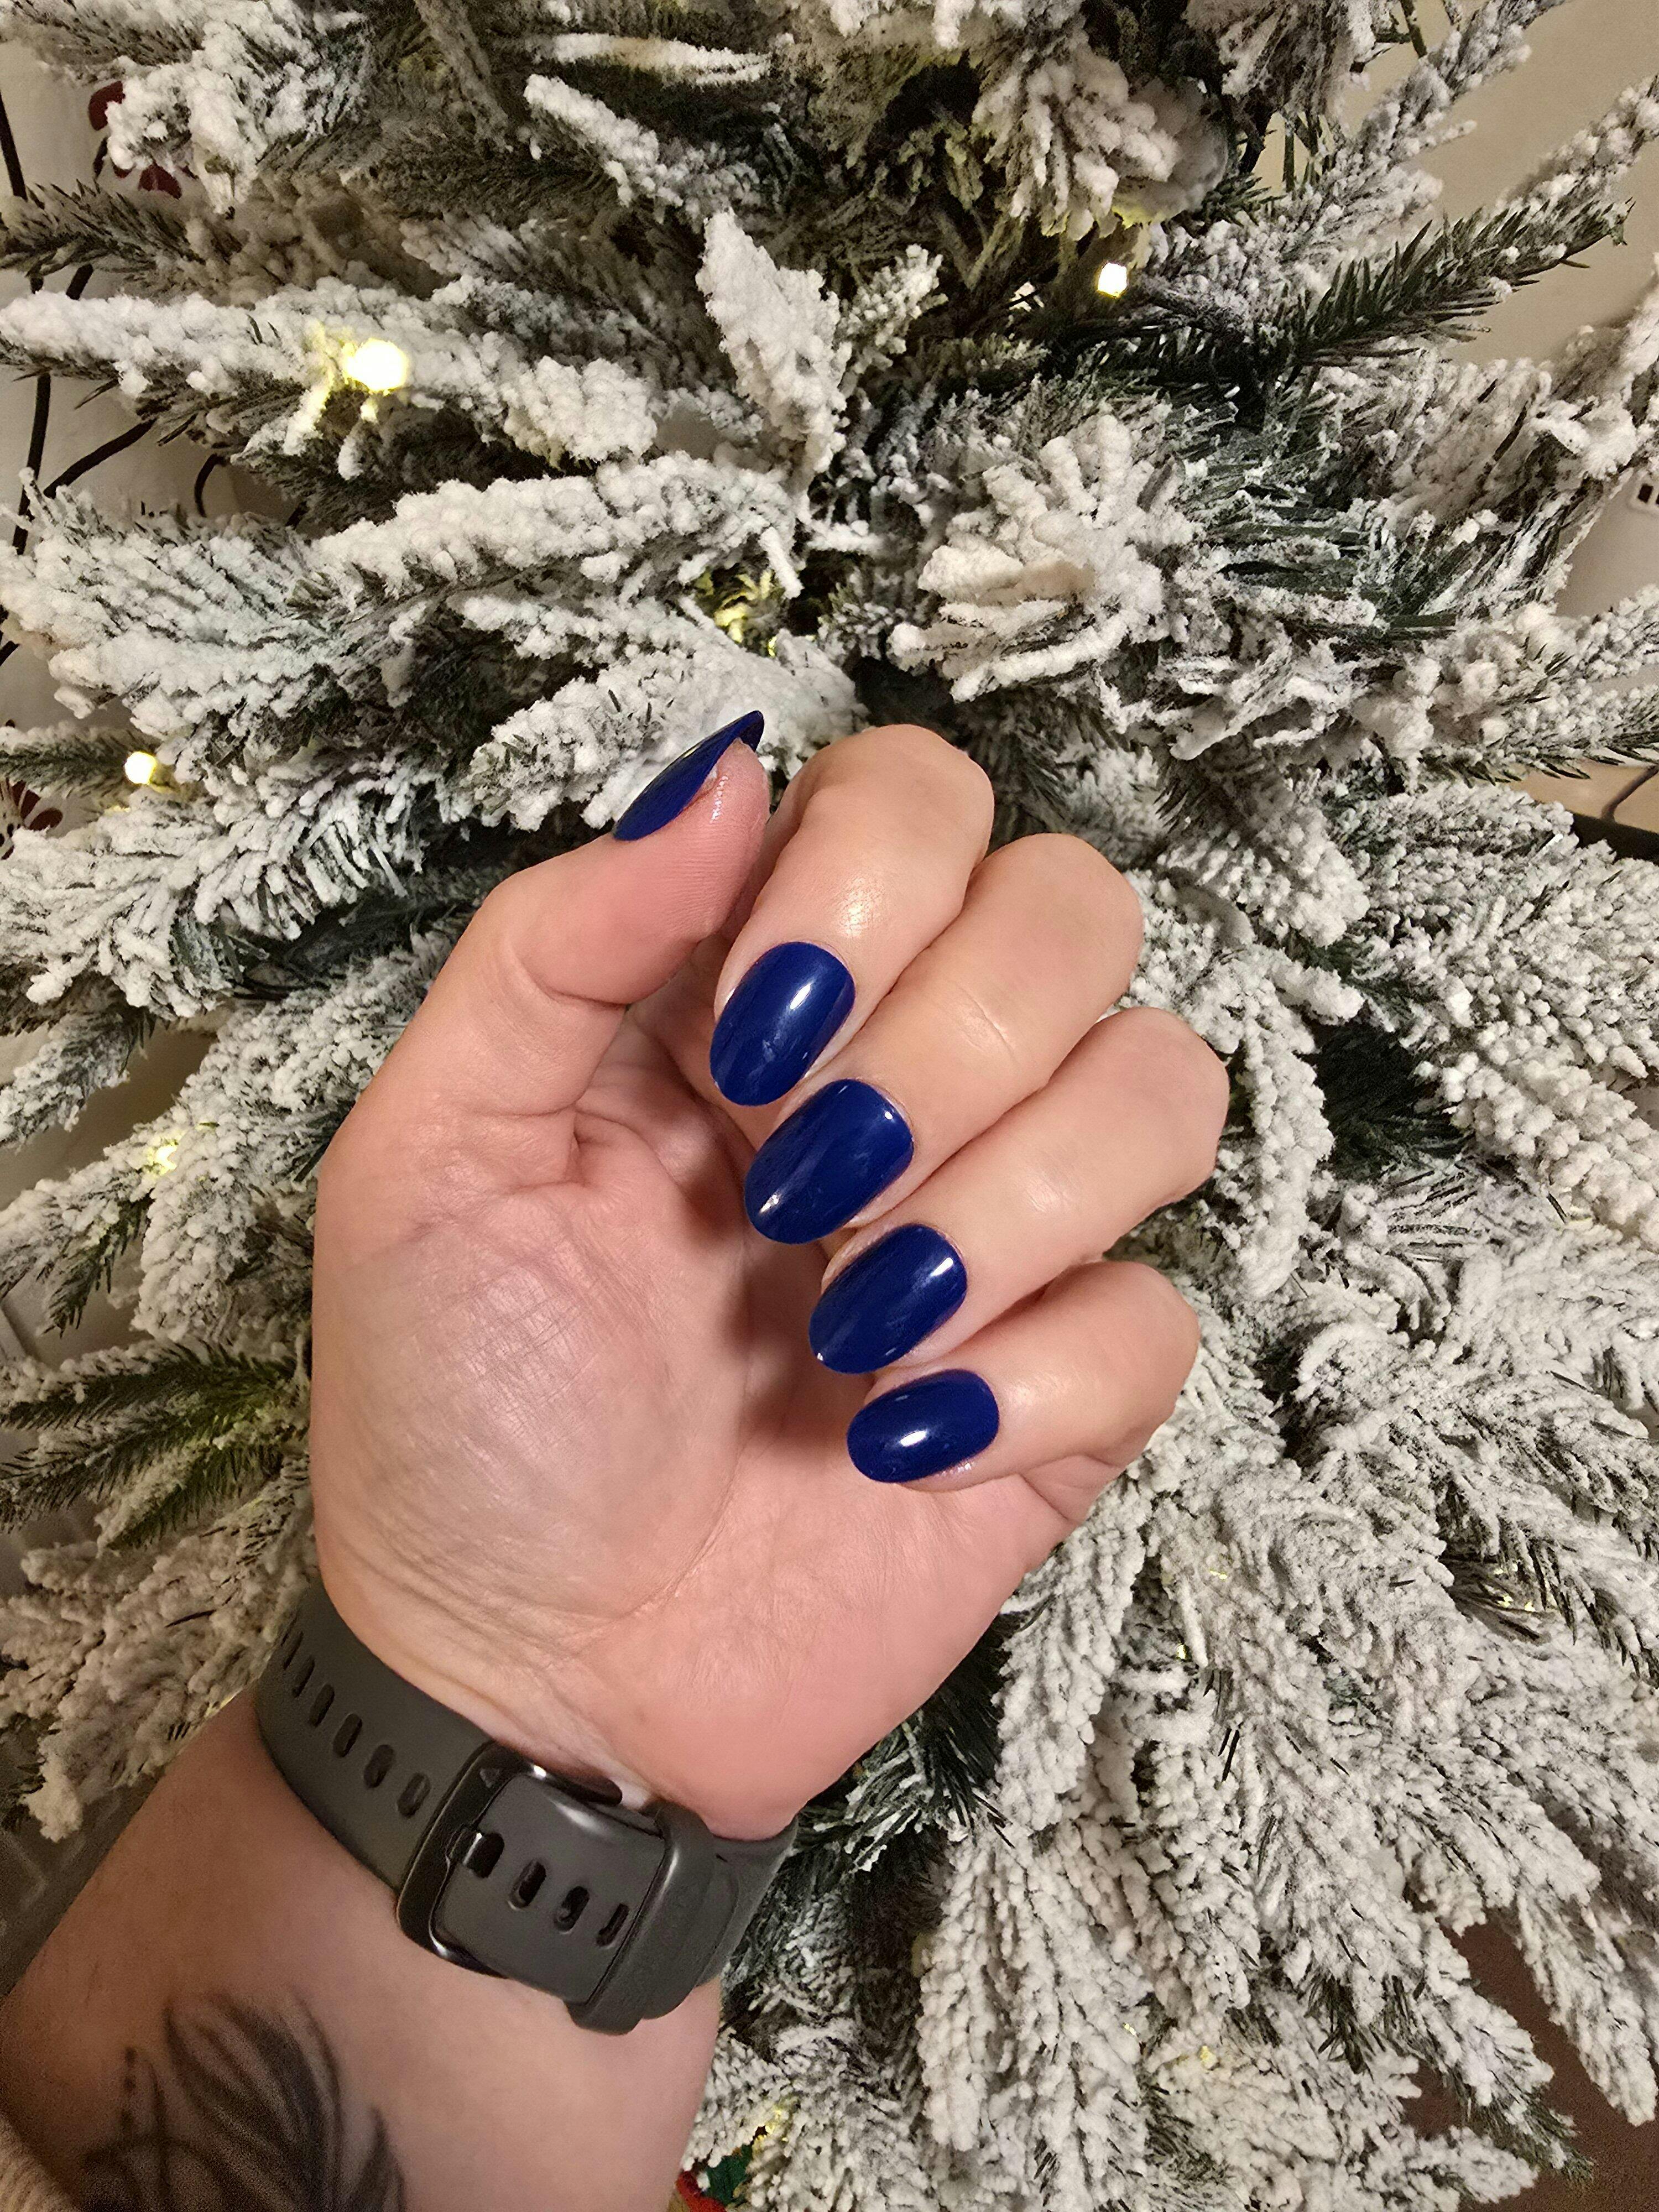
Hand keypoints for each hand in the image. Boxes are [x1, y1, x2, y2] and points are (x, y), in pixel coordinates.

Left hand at [307, 723, 1226, 1839]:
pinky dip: (1039, 1376)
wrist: (531, 1680)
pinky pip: (1160, 1314)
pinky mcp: (1065, 1391)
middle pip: (1075, 908)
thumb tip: (728, 766)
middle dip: (950, 1044)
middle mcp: (901, 1076)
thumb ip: (559, 943)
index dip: (870, 886)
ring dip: (1013, 1201)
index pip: (917, 797)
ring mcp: (1000, 1231)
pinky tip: (898, 1443)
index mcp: (751, 990)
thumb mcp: (431, 1154)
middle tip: (800, 1187)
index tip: (745, 1044)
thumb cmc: (458, 1409)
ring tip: (851, 1322)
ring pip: (1162, 1084)